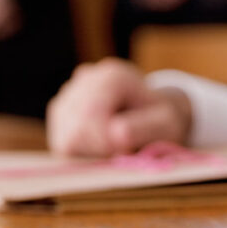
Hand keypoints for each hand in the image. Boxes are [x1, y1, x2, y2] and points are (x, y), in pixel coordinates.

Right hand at [47, 58, 191, 156]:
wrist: (154, 115)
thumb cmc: (162, 120)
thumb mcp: (166, 124)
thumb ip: (145, 128)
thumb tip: (115, 135)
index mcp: (113, 76)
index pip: (91, 116)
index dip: (105, 143)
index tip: (126, 151)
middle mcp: (86, 79)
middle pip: (76, 129)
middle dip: (99, 149)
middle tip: (124, 151)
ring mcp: (68, 94)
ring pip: (66, 138)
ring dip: (92, 152)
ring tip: (116, 145)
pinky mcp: (60, 113)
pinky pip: (63, 143)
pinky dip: (84, 151)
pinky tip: (103, 144)